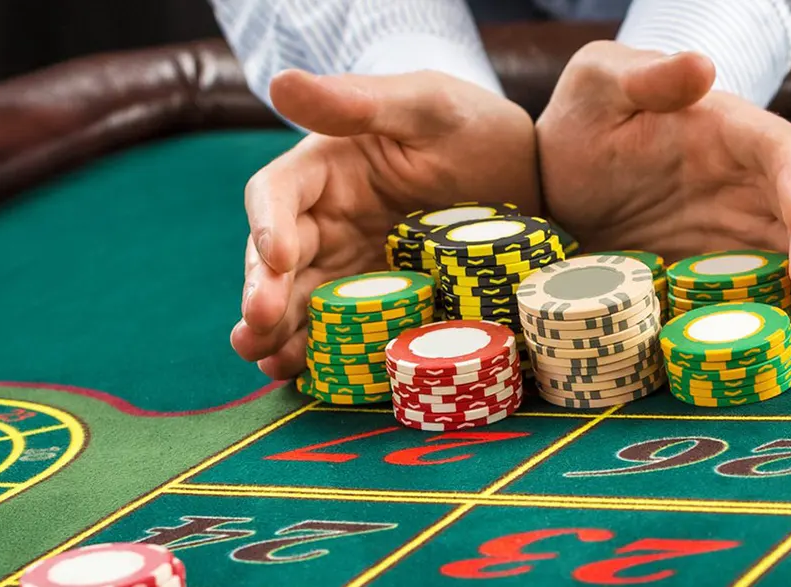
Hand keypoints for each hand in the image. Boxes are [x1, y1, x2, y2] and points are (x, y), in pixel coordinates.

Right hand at [231, 69, 539, 378]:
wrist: (533, 180)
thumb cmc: (473, 126)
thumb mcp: (426, 106)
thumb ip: (359, 101)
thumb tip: (281, 82)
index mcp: (327, 168)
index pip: (276, 193)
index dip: (266, 225)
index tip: (277, 256)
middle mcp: (327, 220)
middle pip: (276, 259)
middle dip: (263, 293)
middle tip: (257, 326)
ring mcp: (351, 268)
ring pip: (299, 302)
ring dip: (277, 333)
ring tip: (268, 361)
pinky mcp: (380, 305)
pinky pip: (341, 331)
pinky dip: (320, 353)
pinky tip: (306, 375)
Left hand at [536, 41, 790, 326]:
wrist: (557, 180)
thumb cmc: (585, 119)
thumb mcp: (600, 83)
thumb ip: (647, 76)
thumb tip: (702, 66)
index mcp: (729, 130)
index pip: (780, 151)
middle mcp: (750, 181)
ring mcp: (743, 229)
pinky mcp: (727, 271)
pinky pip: (774, 289)